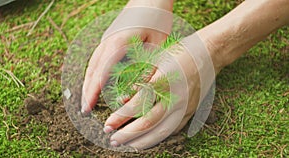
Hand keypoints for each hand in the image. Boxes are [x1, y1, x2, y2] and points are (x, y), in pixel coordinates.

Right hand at [81, 2, 172, 113]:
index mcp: (119, 42)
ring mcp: (107, 39)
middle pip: (93, 69)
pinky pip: (98, 59)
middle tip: (84, 109)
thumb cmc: (156, 19)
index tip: (89, 105)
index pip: (102, 70)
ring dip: (88, 82)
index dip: (95, 90)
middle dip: (87, 90)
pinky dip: (94, 73)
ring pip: (93, 64)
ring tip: (86, 100)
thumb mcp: (157, 44)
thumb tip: (138, 90)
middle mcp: (109, 41)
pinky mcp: (110, 39)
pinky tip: (94, 83)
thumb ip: (148, 66)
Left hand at [103, 34, 216, 148]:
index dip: (120, 117)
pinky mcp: (190, 112)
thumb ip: (140, 81)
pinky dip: (158, 138)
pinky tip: (146, 140)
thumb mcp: (155, 60)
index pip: (137, 105)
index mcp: (163, 81)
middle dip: (128, 134)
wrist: (209, 55)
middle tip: (113, 139)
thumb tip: (122, 100)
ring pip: (161, 131)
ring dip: (142, 141)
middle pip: (148, 123)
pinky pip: (173, 130)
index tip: (107, 125)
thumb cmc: (178, 54)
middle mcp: (174, 97)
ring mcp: (184, 107)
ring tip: (127, 146)